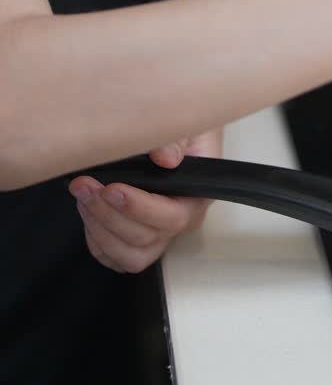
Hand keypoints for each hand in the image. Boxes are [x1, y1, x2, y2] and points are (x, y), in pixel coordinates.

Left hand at [68, 129, 220, 273]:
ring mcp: (158, 236)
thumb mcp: (186, 127)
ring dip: (100, 229)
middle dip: (108, 214)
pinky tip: (87, 211)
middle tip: (84, 186)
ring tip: (82, 196)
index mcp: (196, 197)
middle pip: (145, 238)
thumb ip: (176, 139)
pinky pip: (115, 258)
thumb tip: (166, 158)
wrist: (172, 135)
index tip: (111, 189)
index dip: (139, 208)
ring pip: (129, 255)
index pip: (172, 217)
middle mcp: (180, 222)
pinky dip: (96, 241)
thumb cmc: (181, 132)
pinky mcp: (137, 241)